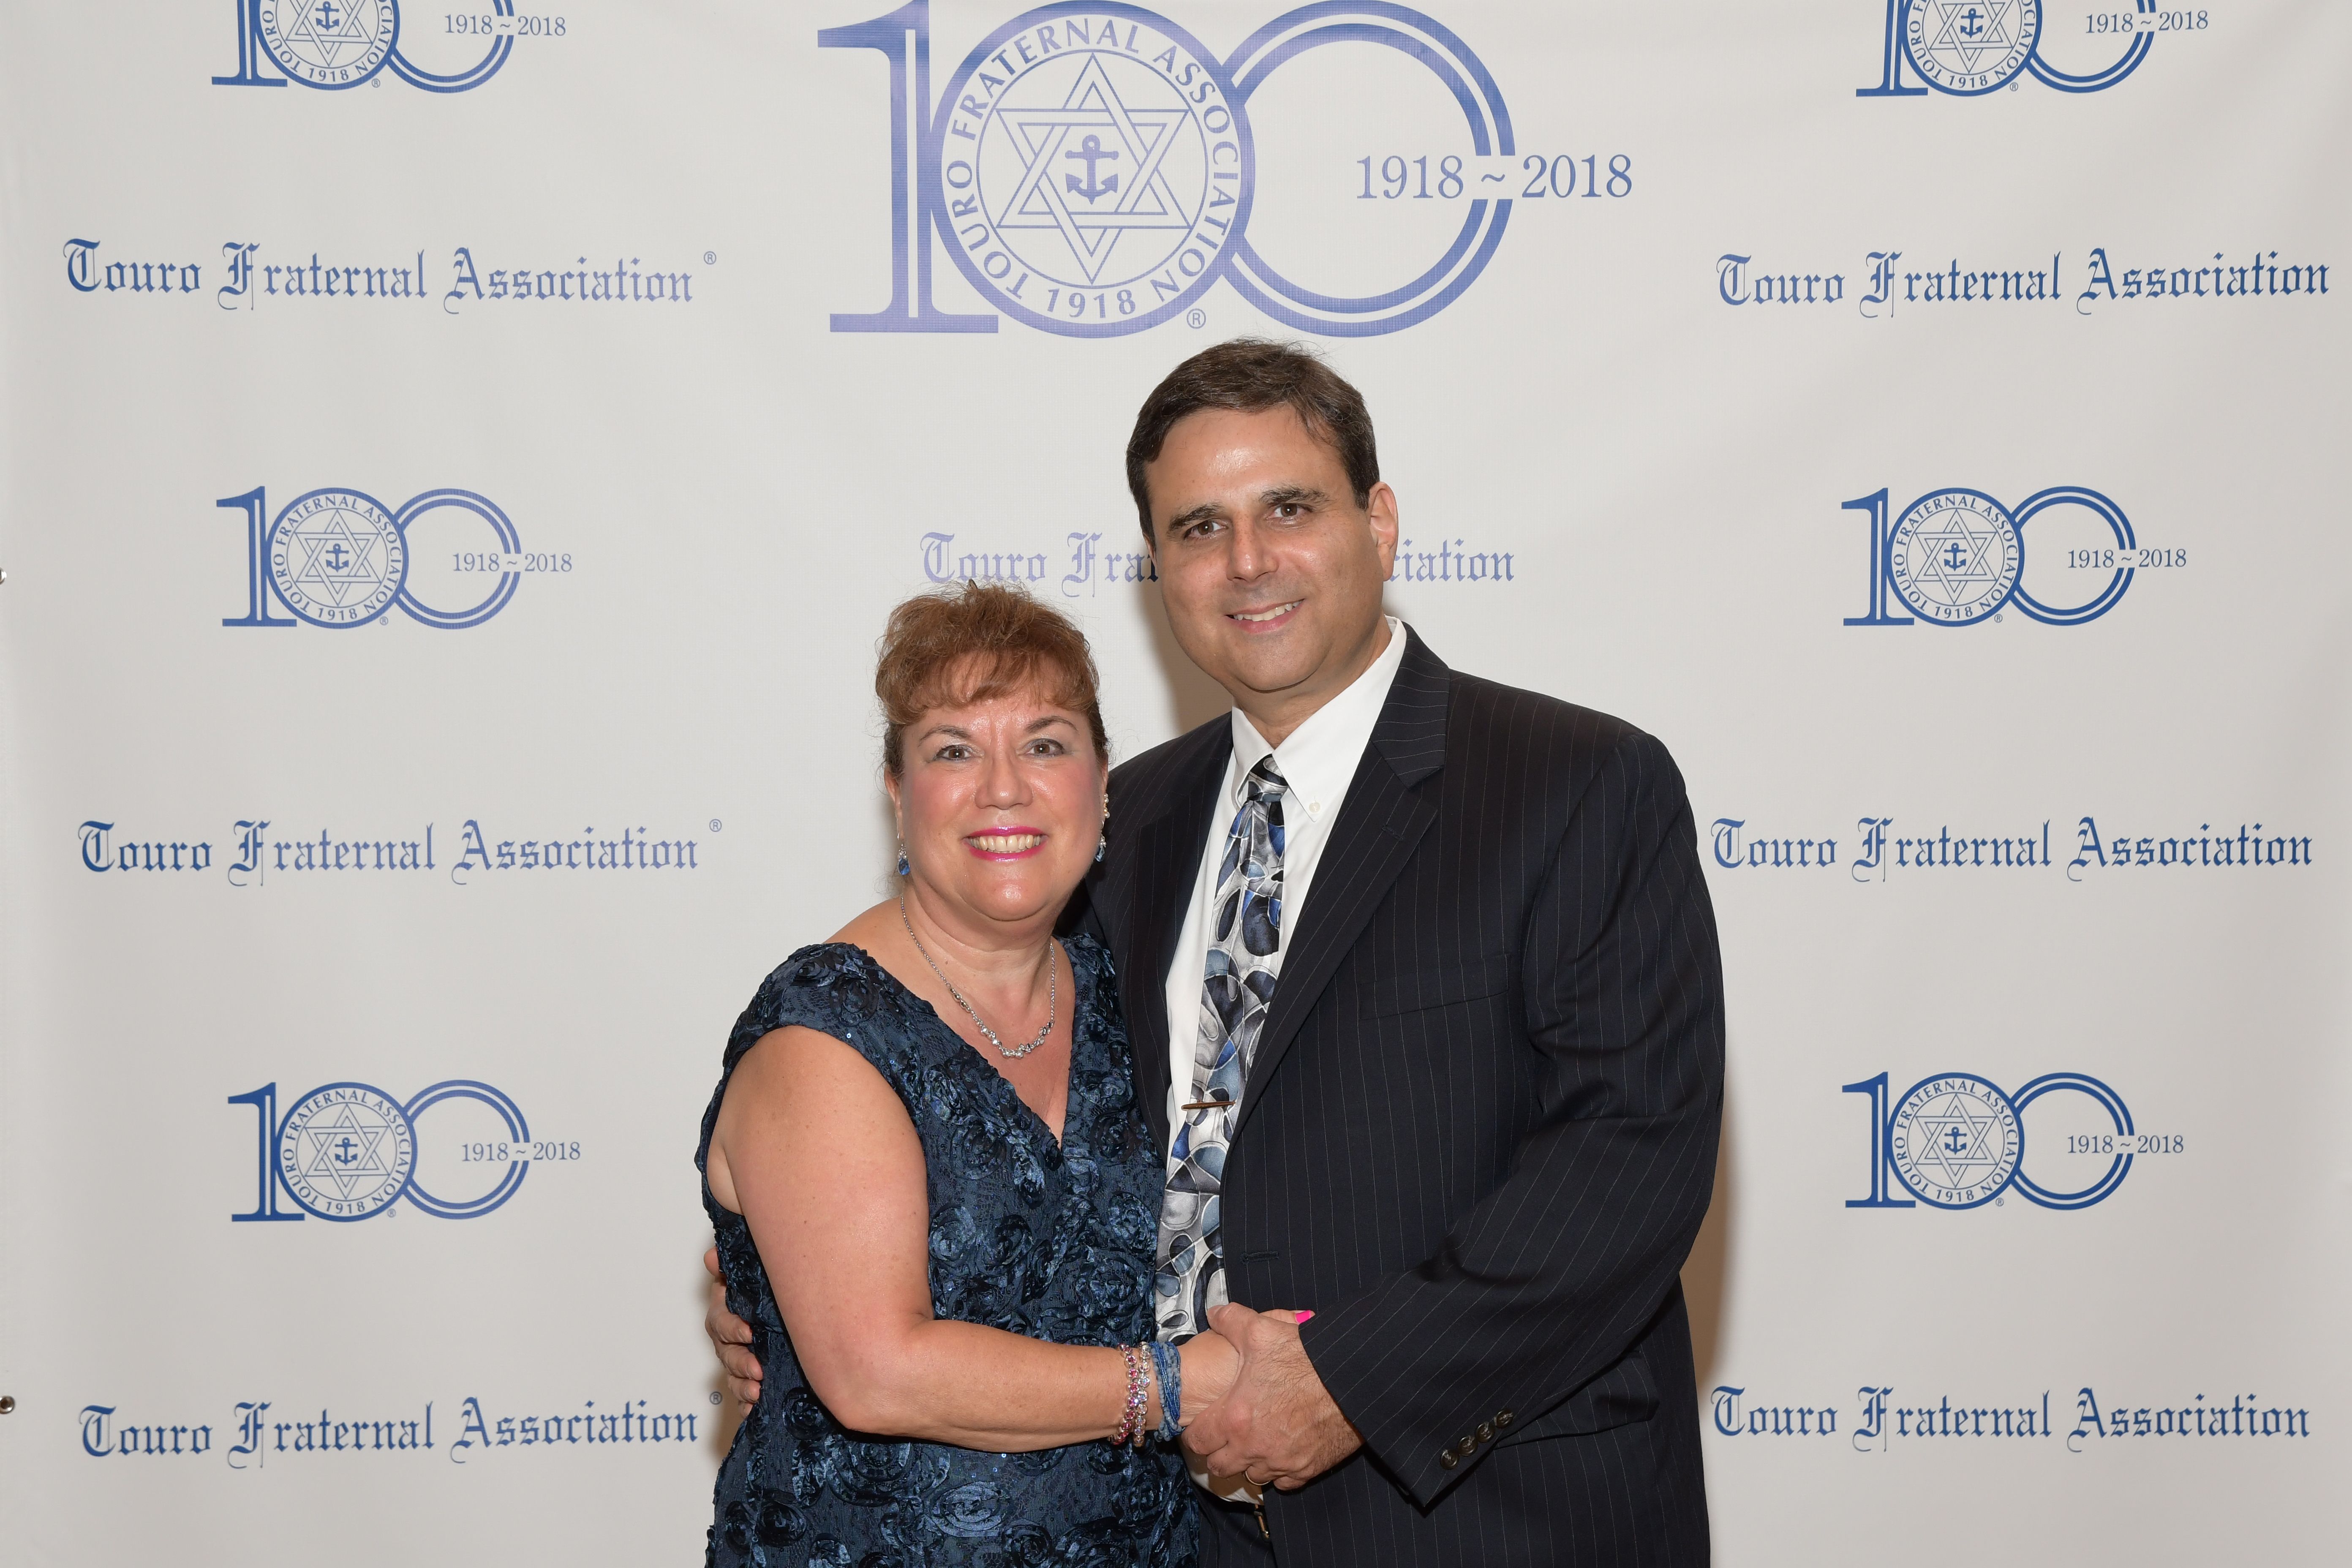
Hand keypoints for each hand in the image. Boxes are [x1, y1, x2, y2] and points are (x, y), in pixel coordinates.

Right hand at [704, 1246, 763, 1407]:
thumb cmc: (751, 1290)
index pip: (722, 1323)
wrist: (768, 1306)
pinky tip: (753, 1411)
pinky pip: (742, 1396)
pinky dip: (746, 1405)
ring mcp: (735, 1361)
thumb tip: (712, 1256)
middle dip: (741, 1363)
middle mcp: (726, 1341)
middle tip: (757, 1370)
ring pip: (733, 1378)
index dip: (732, 1328)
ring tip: (756, 1392)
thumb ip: (726, 1267)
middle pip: (728, 1355)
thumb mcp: (740, 1277)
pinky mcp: (746, 1378)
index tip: (748, 1332)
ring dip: (743, 1387)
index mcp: (723, 1316)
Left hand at [1181, 1304, 1361, 1490]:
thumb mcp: (1262, 1331)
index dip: (1195, 1434)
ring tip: (1253, 1442)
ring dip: (1248, 1462)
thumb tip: (1214, 1314)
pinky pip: (1283, 1483)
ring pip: (1251, 1476)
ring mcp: (1281, 1462)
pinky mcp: (1307, 1469)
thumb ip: (1231, 1322)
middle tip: (1225, 1437)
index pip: (1198, 1441)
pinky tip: (1281, 1451)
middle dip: (1218, 1453)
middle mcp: (1254, 1446)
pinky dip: (1279, 1471)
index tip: (1201, 1426)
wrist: (1352, 1379)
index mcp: (1235, 1417)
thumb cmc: (1306, 1357)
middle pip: (1220, 1466)